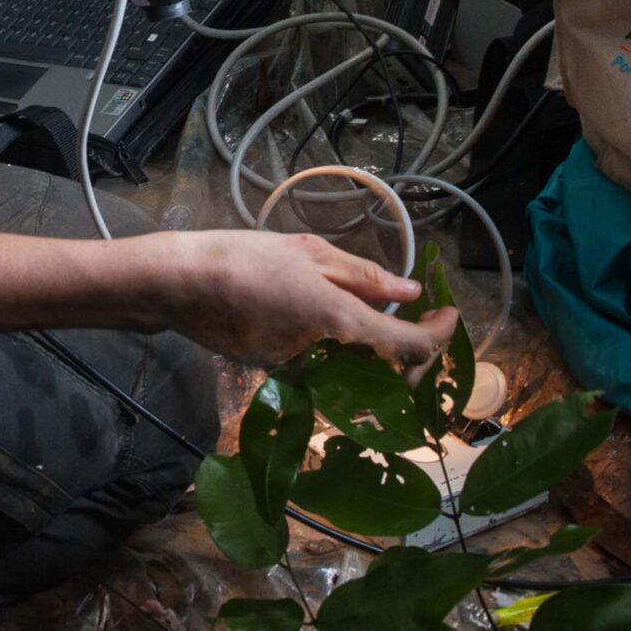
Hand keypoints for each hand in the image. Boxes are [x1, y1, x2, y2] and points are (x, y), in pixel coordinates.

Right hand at [148, 230, 460, 378]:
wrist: (182, 286)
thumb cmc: (246, 259)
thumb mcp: (310, 253)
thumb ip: (365, 276)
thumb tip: (409, 291)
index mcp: (342, 325)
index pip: (412, 347)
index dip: (440, 334)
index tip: (448, 312)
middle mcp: (328, 361)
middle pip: (393, 374)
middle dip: (416, 352)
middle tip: (419, 317)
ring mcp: (303, 374)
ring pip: (361, 377)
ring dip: (382, 356)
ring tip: (381, 316)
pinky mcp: (280, 376)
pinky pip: (330, 372)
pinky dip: (346, 356)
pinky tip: (336, 324)